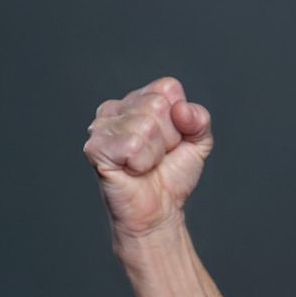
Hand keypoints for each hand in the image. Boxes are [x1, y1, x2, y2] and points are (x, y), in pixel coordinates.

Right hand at [82, 76, 213, 238]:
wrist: (160, 209)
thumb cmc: (172, 174)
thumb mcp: (198, 142)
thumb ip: (200, 119)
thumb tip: (182, 109)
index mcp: (140, 99)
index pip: (168, 88)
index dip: (180, 117)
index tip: (173, 139)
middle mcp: (117, 107)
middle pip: (157, 105)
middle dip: (168, 137)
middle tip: (158, 155)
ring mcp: (102, 126)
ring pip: (145, 125)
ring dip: (155, 153)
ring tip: (146, 163)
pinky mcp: (95, 148)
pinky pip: (132, 145)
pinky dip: (141, 163)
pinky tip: (133, 169)